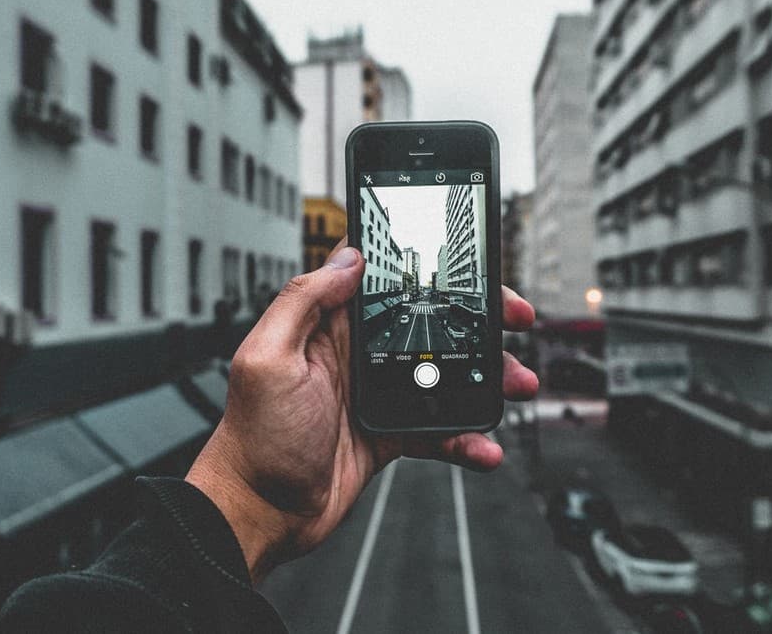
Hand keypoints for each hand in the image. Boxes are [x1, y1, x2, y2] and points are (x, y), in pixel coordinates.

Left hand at [186, 244, 537, 580]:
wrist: (260, 512)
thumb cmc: (253, 439)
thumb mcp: (267, 358)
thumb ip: (303, 302)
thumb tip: (347, 258)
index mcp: (329, 326)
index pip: (385, 278)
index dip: (429, 265)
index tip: (471, 268)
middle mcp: (357, 353)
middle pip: (430, 321)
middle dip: (478, 319)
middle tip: (515, 320)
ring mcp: (378, 393)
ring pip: (446, 373)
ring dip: (487, 378)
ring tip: (518, 385)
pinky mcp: (391, 433)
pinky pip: (440, 427)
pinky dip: (467, 437)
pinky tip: (483, 446)